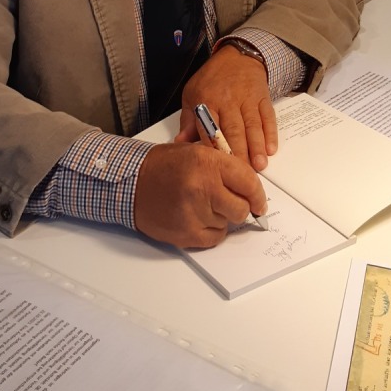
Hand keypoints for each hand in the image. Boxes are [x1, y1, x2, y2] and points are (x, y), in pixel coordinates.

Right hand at [134, 142, 266, 248]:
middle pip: (241, 208)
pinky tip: (197, 218)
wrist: (131, 183)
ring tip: (201, 205)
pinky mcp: (186, 233)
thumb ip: (224, 167)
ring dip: (221, 217)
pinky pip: (214, 238)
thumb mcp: (196, 152)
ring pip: (227, 224)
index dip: (257, 194)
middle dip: (240, 207)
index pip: (248, 182)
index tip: (259, 202)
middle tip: (230, 202)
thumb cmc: (163, 166)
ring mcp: (194, 213)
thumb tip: (249, 188)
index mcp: (207, 163)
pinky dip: (211, 231)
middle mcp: (202, 187)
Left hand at [175, 45, 277, 170]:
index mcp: (207, 101)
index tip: (218, 168)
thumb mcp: (192, 94)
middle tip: (242, 174)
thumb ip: (188, 121)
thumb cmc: (212, 79)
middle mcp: (228, 100)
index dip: (214, 149)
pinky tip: (271, 149)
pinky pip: (268, 117)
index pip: (210, 128)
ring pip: (252, 125)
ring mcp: (247, 99)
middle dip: (239, 152)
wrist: (237, 56)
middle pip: (234, 129)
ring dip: (256, 146)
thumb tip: (180, 143)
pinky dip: (270, 133)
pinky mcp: (263, 98)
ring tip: (259, 165)